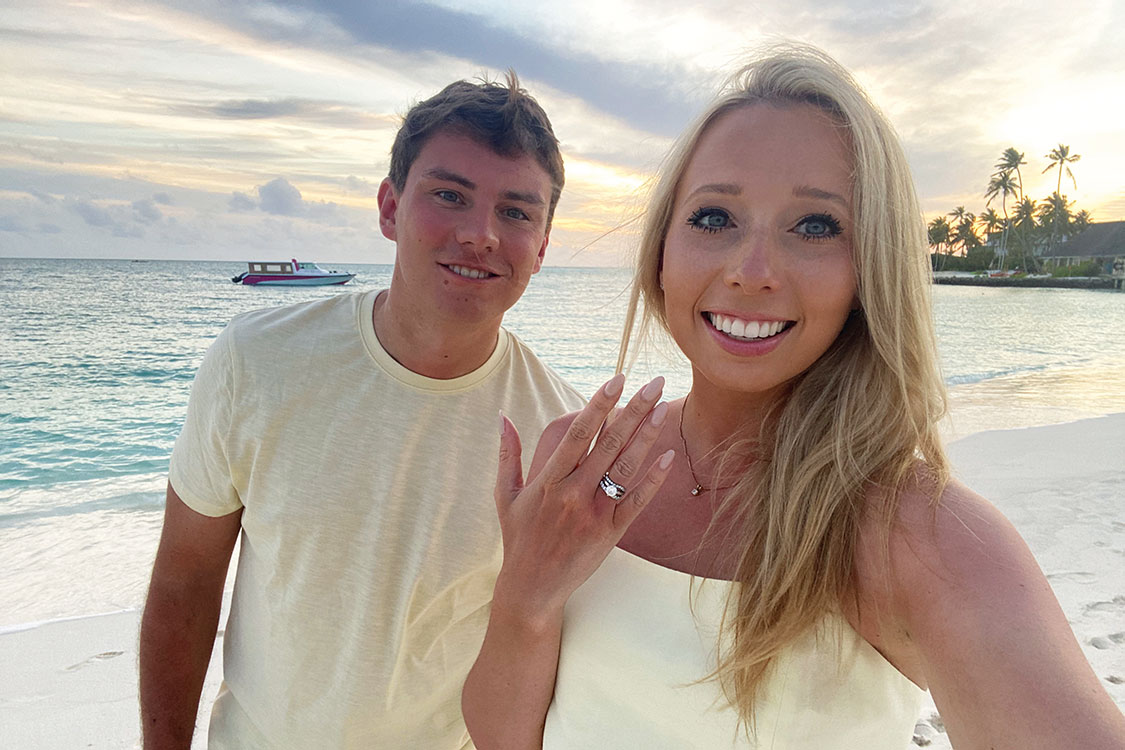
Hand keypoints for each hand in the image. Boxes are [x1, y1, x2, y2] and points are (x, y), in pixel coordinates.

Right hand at [491, 374, 673, 621]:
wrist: (532, 588)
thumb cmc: (519, 538)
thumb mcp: (506, 495)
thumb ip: (508, 455)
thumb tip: (503, 417)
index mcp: (549, 481)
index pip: (579, 434)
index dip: (599, 404)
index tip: (617, 379)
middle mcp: (573, 494)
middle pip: (610, 444)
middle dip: (634, 410)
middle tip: (654, 383)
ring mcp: (595, 514)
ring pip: (626, 468)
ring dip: (647, 436)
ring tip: (663, 408)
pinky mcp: (611, 533)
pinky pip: (637, 501)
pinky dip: (653, 479)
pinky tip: (668, 455)